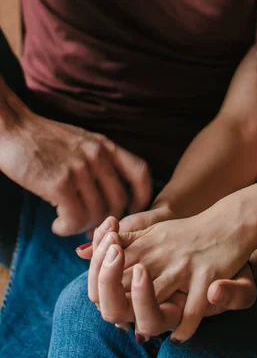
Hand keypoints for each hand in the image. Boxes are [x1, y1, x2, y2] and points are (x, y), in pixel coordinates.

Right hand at [0, 111, 150, 235]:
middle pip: (119, 201)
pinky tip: (57, 225)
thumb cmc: (43, 139)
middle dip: (107, 221)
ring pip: (96, 214)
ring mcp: (80, 169)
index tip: (133, 211)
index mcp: (106, 146)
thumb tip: (107, 195)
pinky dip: (67, 228)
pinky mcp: (60, 183)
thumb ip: (98, 161)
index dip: (142, 197)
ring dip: (82, 227)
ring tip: (67, 225)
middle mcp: (98, 156)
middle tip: (91, 228)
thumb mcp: (81, 142)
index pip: (140, 173)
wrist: (13, 128)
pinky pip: (75, 219)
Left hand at [84, 199, 255, 340]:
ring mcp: (183, 266)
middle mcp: (160, 255)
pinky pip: (192, 310)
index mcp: (145, 244)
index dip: (104, 287)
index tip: (108, 299)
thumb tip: (79, 251)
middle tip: (121, 319)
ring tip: (142, 330)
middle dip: (118, 304)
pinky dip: (184, 328)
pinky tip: (177, 338)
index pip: (112, 268)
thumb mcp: (151, 230)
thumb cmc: (187, 232)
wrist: (229, 222)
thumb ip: (120, 242)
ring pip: (153, 297)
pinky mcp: (206, 276)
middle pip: (125, 285)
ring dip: (145, 314)